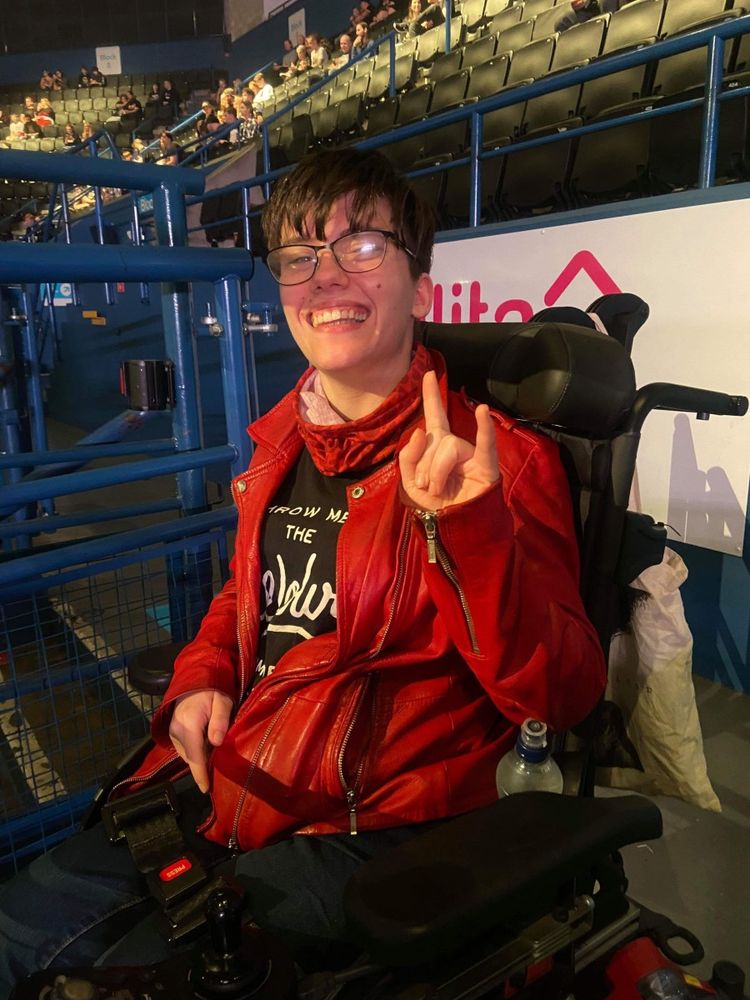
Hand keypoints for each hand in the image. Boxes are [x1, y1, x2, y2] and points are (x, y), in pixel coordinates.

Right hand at [169, 689, 232, 792]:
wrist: (196, 677)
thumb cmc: (213, 688)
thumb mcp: (222, 701)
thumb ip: (220, 721)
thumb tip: (217, 742)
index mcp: (189, 725)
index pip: (194, 756)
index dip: (200, 775)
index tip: (206, 789)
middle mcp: (177, 731)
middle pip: (191, 758)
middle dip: (204, 767)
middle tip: (222, 768)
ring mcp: (173, 732)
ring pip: (188, 755)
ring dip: (201, 758)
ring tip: (217, 755)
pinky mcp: (173, 732)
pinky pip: (185, 748)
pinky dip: (196, 751)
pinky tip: (208, 746)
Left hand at [399, 370, 498, 509]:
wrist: (452, 529)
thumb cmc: (434, 505)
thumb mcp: (410, 482)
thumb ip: (409, 457)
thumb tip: (420, 431)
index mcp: (436, 448)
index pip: (433, 417)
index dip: (430, 396)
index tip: (428, 374)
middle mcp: (454, 446)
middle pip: (435, 439)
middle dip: (425, 465)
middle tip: (427, 486)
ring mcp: (471, 454)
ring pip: (449, 446)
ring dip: (438, 472)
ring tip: (440, 490)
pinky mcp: (486, 466)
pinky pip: (485, 445)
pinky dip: (484, 428)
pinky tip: (483, 411)